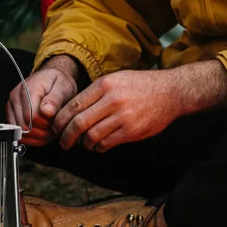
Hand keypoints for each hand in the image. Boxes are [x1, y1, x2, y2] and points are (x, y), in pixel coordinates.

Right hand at [7, 55, 78, 145]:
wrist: (51, 78)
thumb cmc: (57, 82)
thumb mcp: (63, 86)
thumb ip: (55, 99)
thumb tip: (47, 111)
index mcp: (29, 88)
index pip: (32, 117)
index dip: (45, 124)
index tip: (55, 121)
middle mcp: (16, 97)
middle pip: (24, 127)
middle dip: (41, 132)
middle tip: (53, 126)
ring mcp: (12, 106)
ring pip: (20, 133)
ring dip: (36, 136)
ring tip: (48, 127)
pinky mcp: (11, 114)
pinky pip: (18, 134)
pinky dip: (31, 137)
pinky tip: (40, 130)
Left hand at [51, 69, 183, 151]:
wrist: (170, 92)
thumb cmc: (141, 85)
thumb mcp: (117, 79)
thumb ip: (96, 93)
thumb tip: (73, 111)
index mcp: (105, 84)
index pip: (74, 105)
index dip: (61, 120)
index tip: (56, 128)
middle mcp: (112, 100)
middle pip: (78, 123)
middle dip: (66, 136)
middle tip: (63, 142)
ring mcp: (122, 116)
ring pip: (91, 136)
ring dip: (84, 143)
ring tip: (85, 143)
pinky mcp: (132, 131)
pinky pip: (106, 144)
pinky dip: (99, 147)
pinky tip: (100, 144)